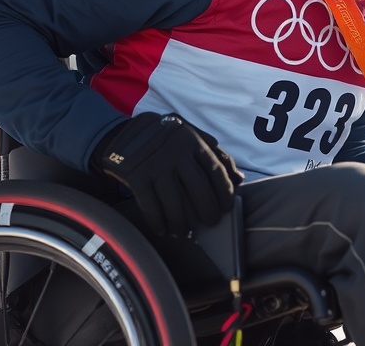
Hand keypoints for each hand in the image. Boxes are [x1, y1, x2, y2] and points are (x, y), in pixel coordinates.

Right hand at [91, 112, 243, 235]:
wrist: (124, 133)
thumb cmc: (166, 138)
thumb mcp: (192, 136)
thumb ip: (216, 155)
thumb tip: (240, 179)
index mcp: (192, 141)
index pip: (215, 170)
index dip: (225, 191)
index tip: (227, 207)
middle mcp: (176, 152)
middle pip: (198, 187)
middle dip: (207, 209)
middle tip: (211, 222)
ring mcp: (156, 164)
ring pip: (174, 201)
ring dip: (181, 221)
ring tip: (184, 231)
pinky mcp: (136, 176)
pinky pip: (150, 205)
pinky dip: (158, 221)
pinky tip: (163, 229)